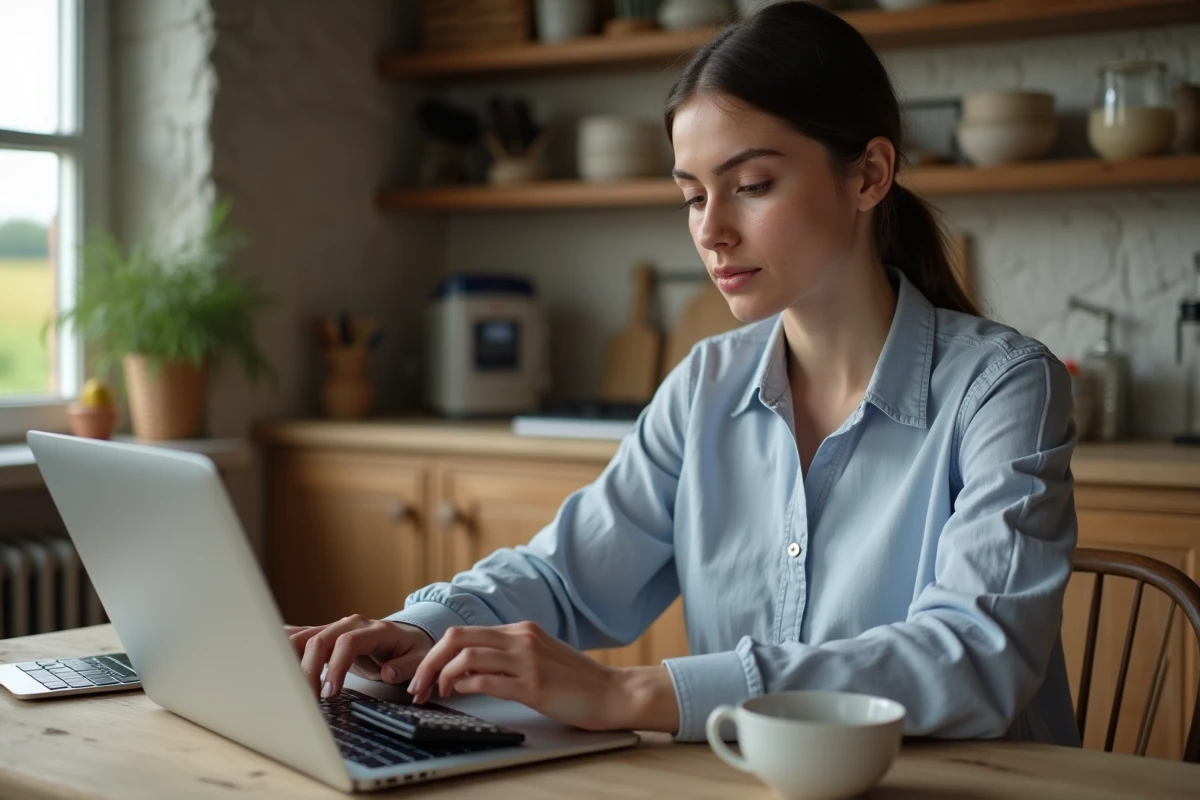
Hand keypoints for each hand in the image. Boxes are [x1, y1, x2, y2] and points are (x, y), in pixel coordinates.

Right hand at [287, 615, 433, 698]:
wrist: (407, 636)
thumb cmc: (412, 649)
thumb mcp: (419, 657)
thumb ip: (407, 666)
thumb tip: (388, 672)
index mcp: (375, 630)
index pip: (348, 642)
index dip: (336, 667)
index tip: (330, 693)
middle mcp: (351, 624)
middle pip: (320, 639)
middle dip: (309, 669)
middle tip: (307, 698)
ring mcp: (336, 627)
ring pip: (305, 636)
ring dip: (290, 658)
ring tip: (282, 683)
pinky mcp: (326, 635)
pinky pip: (301, 637)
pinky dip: (284, 646)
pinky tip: (266, 655)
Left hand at [409, 621, 631, 731]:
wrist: (614, 693)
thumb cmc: (577, 681)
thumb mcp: (540, 657)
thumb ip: (509, 656)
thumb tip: (469, 669)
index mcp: (521, 630)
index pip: (465, 632)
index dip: (437, 653)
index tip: (426, 674)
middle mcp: (521, 639)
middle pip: (457, 637)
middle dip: (429, 661)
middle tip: (418, 685)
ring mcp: (527, 661)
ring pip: (466, 656)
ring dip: (442, 676)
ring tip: (437, 693)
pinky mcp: (533, 686)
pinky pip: (486, 680)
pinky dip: (465, 687)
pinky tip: (460, 695)